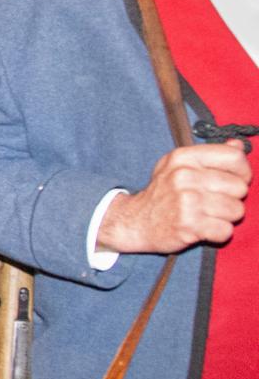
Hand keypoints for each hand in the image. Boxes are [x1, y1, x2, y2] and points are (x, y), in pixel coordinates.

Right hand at [98, 141, 250, 254]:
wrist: (134, 221)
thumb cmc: (162, 193)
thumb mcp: (178, 166)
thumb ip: (210, 155)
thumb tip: (238, 145)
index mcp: (183, 157)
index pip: (234, 157)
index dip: (242, 172)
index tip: (234, 180)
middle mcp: (184, 176)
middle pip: (239, 187)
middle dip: (232, 198)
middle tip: (213, 202)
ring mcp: (186, 201)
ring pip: (236, 210)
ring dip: (226, 217)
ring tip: (207, 215)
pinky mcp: (188, 225)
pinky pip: (225, 231)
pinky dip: (217, 233)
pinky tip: (203, 228)